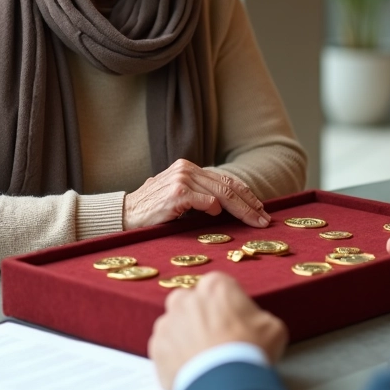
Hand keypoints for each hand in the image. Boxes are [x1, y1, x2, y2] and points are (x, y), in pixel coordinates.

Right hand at [123, 160, 269, 228]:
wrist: (125, 215)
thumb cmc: (152, 210)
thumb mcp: (178, 197)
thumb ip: (199, 195)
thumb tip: (227, 205)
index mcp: (189, 168)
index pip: (225, 180)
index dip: (246, 194)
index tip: (260, 209)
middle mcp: (187, 169)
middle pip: (228, 186)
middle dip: (250, 204)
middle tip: (265, 219)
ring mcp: (182, 179)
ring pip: (222, 194)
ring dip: (241, 210)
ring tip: (255, 222)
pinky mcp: (176, 193)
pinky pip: (205, 201)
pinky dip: (214, 210)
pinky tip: (216, 216)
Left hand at [149, 273, 287, 389]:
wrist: (225, 385)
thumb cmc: (250, 351)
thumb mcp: (272, 327)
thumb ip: (258, 317)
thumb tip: (255, 325)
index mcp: (215, 285)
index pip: (219, 286)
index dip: (228, 304)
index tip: (233, 318)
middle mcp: (186, 298)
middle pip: (191, 302)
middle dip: (200, 315)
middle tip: (216, 337)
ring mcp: (167, 323)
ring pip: (175, 324)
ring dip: (185, 336)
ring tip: (203, 357)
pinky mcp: (156, 347)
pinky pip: (165, 348)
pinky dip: (175, 356)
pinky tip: (191, 368)